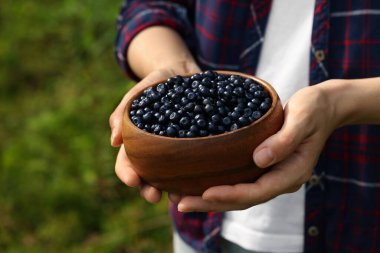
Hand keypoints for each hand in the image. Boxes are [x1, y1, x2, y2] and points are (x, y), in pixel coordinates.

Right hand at [110, 63, 200, 202]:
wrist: (183, 73)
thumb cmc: (156, 83)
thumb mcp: (138, 93)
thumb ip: (123, 112)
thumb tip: (114, 141)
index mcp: (138, 143)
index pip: (126, 163)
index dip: (127, 174)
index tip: (132, 180)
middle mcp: (156, 152)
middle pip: (148, 177)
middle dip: (148, 189)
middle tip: (153, 196)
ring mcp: (177, 151)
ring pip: (172, 177)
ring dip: (172, 190)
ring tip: (179, 197)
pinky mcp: (197, 147)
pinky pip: (195, 164)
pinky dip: (196, 176)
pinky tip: (200, 182)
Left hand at [173, 82, 337, 211]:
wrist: (323, 108)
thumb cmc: (314, 109)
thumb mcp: (303, 119)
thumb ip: (284, 140)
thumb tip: (259, 159)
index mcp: (292, 173)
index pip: (258, 191)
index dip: (231, 194)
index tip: (205, 193)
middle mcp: (280, 179)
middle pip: (243, 199)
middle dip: (211, 203)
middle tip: (181, 203)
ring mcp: (272, 175)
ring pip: (239, 194)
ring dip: (210, 198)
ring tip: (181, 198)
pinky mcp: (264, 167)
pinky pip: (239, 182)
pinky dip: (219, 185)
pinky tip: (198, 182)